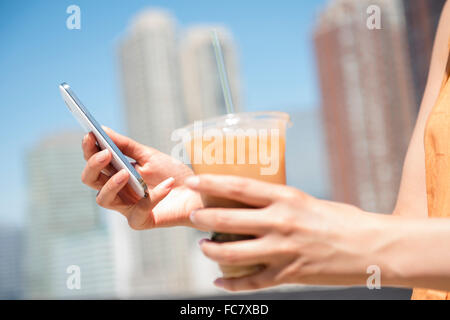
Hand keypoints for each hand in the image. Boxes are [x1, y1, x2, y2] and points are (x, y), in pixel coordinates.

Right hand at [81, 127, 202, 228]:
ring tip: (125, 173)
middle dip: (93, 166)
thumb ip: (126, 146)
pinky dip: (154, 196)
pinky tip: (168, 184)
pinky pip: (139, 211)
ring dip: (111, 184)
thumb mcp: (149, 156)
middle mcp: (115, 191)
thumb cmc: (171, 173)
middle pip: (90, 180)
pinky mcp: (140, 221)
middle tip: (105, 154)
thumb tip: (102, 129)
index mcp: (115, 173)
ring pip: (103, 199)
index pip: (94, 162)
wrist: (197, 192)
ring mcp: (126, 207)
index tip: (90, 135)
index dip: (88, 149)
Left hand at [185, 174, 382, 290]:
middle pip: (228, 220)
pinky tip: (218, 281)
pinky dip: (230, 284)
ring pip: (232, 253)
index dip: (211, 182)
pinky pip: (251, 283)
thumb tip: (253, 203)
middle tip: (192, 216)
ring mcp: (283, 251)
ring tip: (202, 246)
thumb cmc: (342, 220)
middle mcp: (280, 222)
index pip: (239, 186)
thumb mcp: (308, 201)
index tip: (192, 180)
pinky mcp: (289, 275)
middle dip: (203, 218)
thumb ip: (280, 203)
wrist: (373, 248)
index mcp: (286, 198)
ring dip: (210, 251)